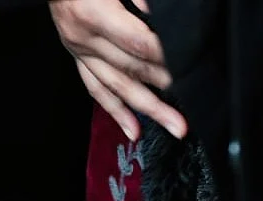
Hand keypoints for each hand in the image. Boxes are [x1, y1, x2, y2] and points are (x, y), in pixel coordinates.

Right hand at [49, 0, 186, 140]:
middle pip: (130, 70)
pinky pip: (96, 87)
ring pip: (115, 86)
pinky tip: (132, 127)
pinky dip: (115, 109)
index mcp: (94, 15)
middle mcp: (84, 39)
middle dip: (161, 89)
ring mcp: (78, 50)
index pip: (138, 43)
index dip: (163, 57)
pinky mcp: (77, 55)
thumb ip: (138, 2)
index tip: (186, 68)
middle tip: (184, 112)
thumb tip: (158, 23)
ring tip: (170, 125)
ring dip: (145, 108)